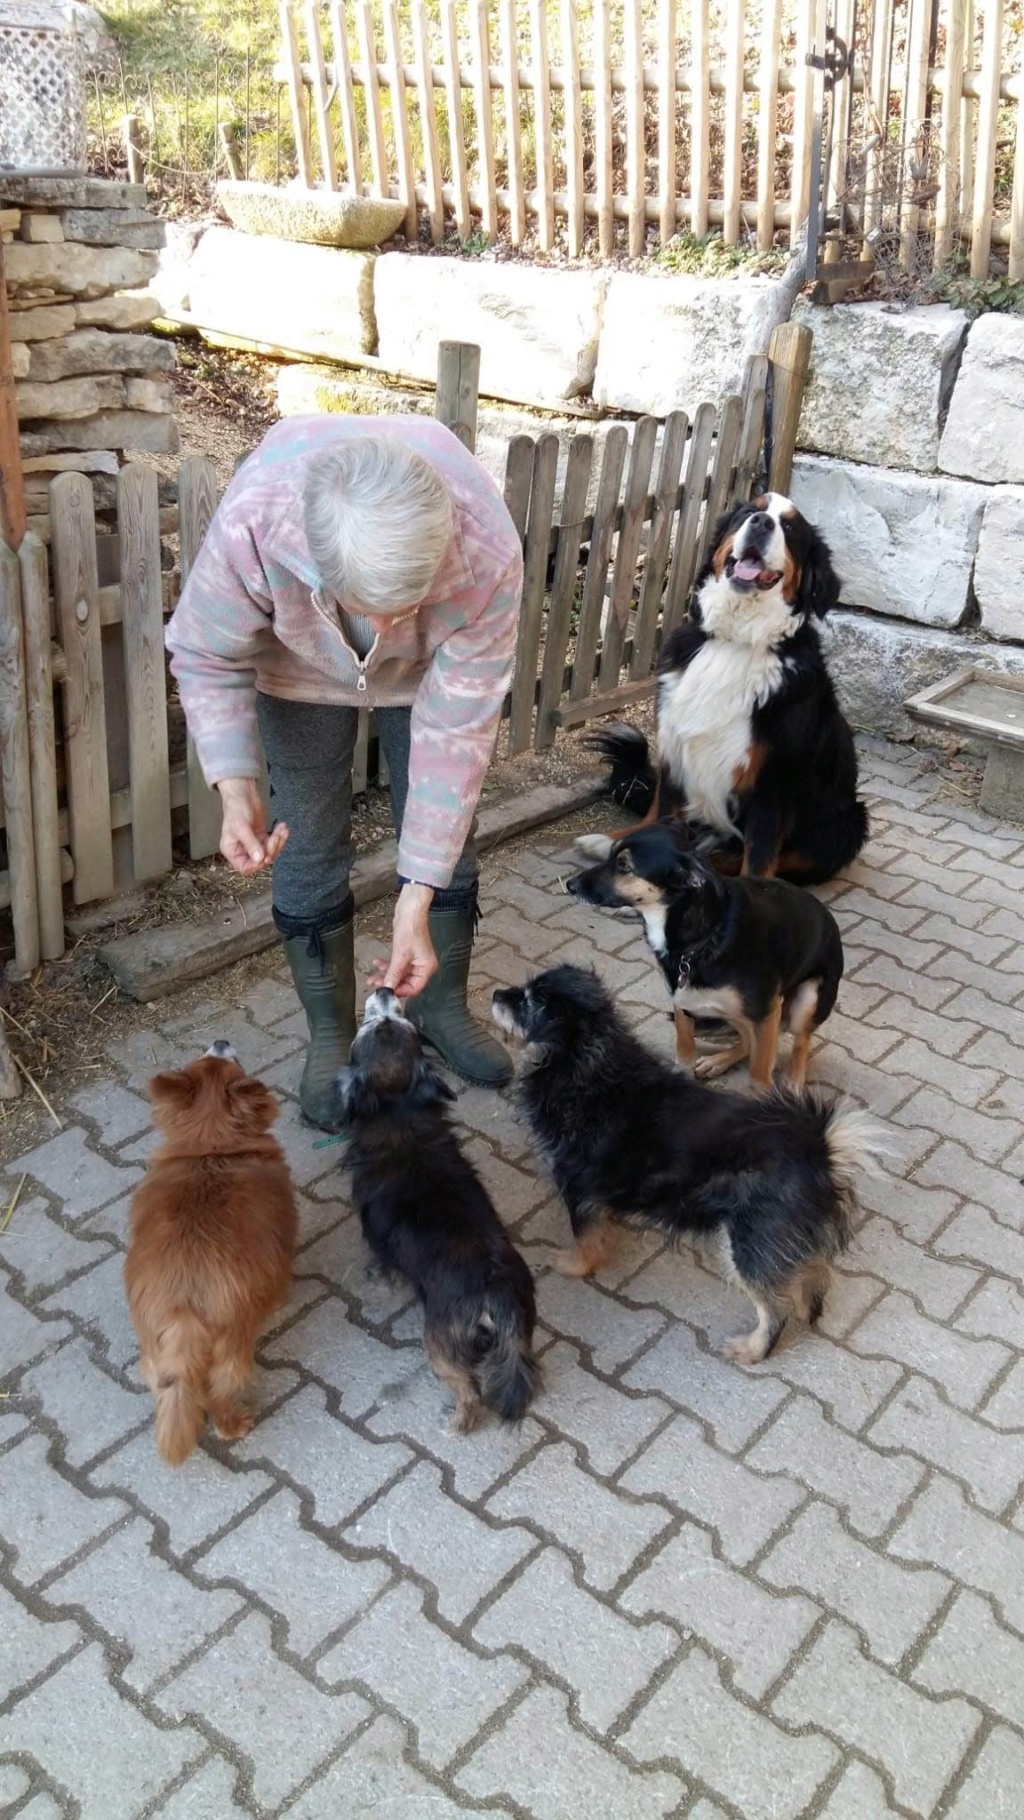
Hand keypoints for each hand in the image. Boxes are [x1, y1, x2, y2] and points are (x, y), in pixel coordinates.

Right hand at [217, 778, 288, 876]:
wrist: (242, 792)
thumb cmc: (236, 808)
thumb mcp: (241, 826)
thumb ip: (250, 843)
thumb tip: (259, 859)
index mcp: (232, 851)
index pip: (245, 868)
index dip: (257, 864)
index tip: (266, 854)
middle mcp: (242, 850)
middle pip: (261, 861)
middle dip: (271, 850)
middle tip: (276, 837)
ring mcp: (253, 844)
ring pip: (270, 852)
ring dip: (278, 842)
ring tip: (282, 828)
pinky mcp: (262, 837)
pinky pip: (274, 843)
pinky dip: (280, 836)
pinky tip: (282, 827)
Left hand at [368, 883, 436, 997]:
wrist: (409, 911)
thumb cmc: (411, 930)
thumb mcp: (400, 955)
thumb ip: (393, 974)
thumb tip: (387, 989)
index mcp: (427, 969)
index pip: (414, 988)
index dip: (400, 991)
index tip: (386, 992)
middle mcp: (422, 967)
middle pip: (405, 982)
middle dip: (389, 983)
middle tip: (374, 984)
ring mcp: (414, 961)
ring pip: (398, 974)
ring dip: (385, 975)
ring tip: (371, 977)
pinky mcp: (406, 955)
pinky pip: (396, 965)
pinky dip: (387, 966)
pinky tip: (376, 964)